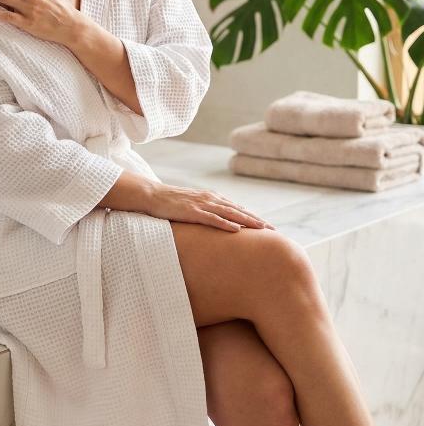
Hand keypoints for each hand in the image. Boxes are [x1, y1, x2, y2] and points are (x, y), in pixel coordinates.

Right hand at [145, 180, 275, 232]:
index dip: (252, 216)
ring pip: (230, 213)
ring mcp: (201, 204)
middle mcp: (209, 198)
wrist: (152, 195)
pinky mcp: (192, 211)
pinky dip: (226, 224)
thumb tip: (215, 223)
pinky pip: (212, 218)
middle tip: (273, 229)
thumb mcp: (191, 205)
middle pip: (238, 210)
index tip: (266, 226)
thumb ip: (204, 211)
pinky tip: (237, 230)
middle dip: (256, 220)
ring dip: (247, 221)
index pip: (236, 208)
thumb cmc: (170, 202)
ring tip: (262, 229)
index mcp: (210, 197)